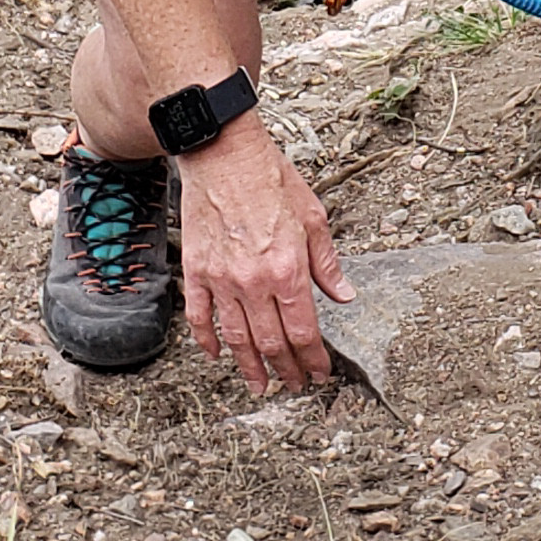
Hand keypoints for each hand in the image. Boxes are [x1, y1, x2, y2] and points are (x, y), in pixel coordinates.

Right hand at [177, 120, 352, 393]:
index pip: (304, 331)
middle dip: (286, 370)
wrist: (223, 154)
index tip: (320, 374)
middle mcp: (254, 281)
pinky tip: (217, 355)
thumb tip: (344, 296)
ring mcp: (222, 279)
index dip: (313, 359)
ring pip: (237, 338)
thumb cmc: (271, 178)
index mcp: (288, 269)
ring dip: (250, 367)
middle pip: (271, 342)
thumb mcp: (313, 217)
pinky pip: (200, 316)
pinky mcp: (197, 270)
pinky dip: (208, 340)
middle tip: (295, 386)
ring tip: (261, 385)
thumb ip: (327, 263)